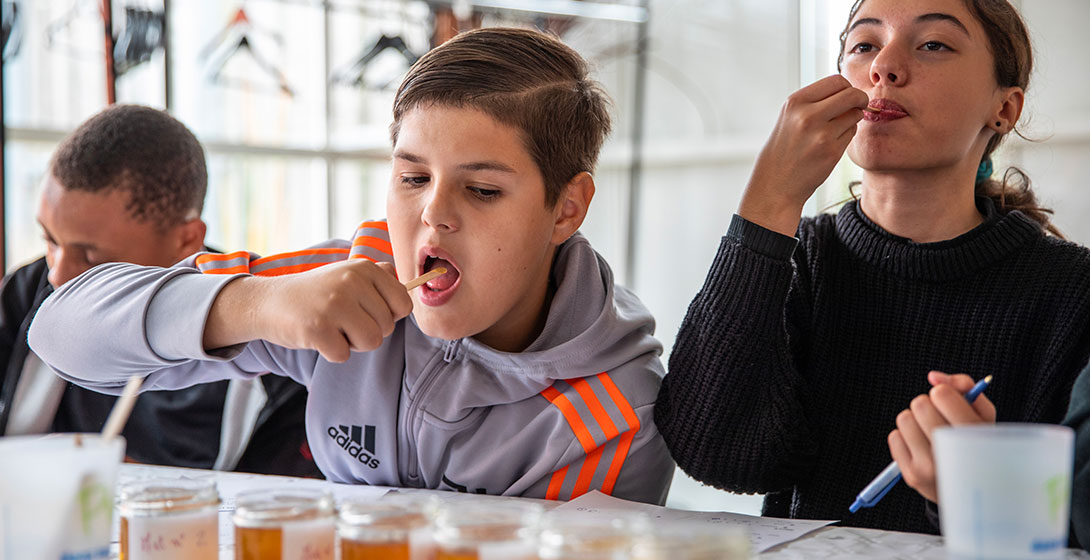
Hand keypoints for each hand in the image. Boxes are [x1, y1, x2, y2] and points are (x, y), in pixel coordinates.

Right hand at [205, 259, 412, 362]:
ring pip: (372, 342)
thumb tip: (411, 286)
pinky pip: (344, 355)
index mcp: (364, 268)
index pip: (403, 304)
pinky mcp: (317, 328)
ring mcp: (334, 305)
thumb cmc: (316, 293)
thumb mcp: (347, 274)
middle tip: (342, 321)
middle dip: (367, 331)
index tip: (368, 312)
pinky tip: (318, 336)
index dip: (389, 316)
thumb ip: (379, 276)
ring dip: (353, 344)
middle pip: (387, 327)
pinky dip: (332, 353)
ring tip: (333, 328)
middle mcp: (352, 282)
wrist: (269, 301)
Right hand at [738, 75, 869, 235]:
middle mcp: (808, 115)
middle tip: (859, 106)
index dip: (847, 87)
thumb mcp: (791, 116)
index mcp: (796, 102)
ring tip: (835, 129)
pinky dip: (847, 135)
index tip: (846, 96)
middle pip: (852, 94)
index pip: (837, 80)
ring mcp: (821, 134)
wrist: (775, 182)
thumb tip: (850, 89)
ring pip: (855, 114)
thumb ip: (816, 100)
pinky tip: (830, 144)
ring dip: (852, 119)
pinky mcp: (832, 151)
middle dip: (860, 99)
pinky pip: (852, 133)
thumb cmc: (785, 147)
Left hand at [888, 371, 996, 502]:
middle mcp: (951, 453)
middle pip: (920, 404)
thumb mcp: (983, 413)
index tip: (950, 402)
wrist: (974, 490)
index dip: (943, 393)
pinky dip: (906, 438)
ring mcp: (929, 467)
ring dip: (915, 421)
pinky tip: (923, 448)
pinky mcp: (911, 476)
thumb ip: (964, 385)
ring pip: (904, 418)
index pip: (941, 395)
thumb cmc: (976, 441)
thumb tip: (933, 377)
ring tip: (932, 434)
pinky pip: (894, 437)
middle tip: (941, 419)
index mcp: (974, 435)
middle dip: (928, 406)